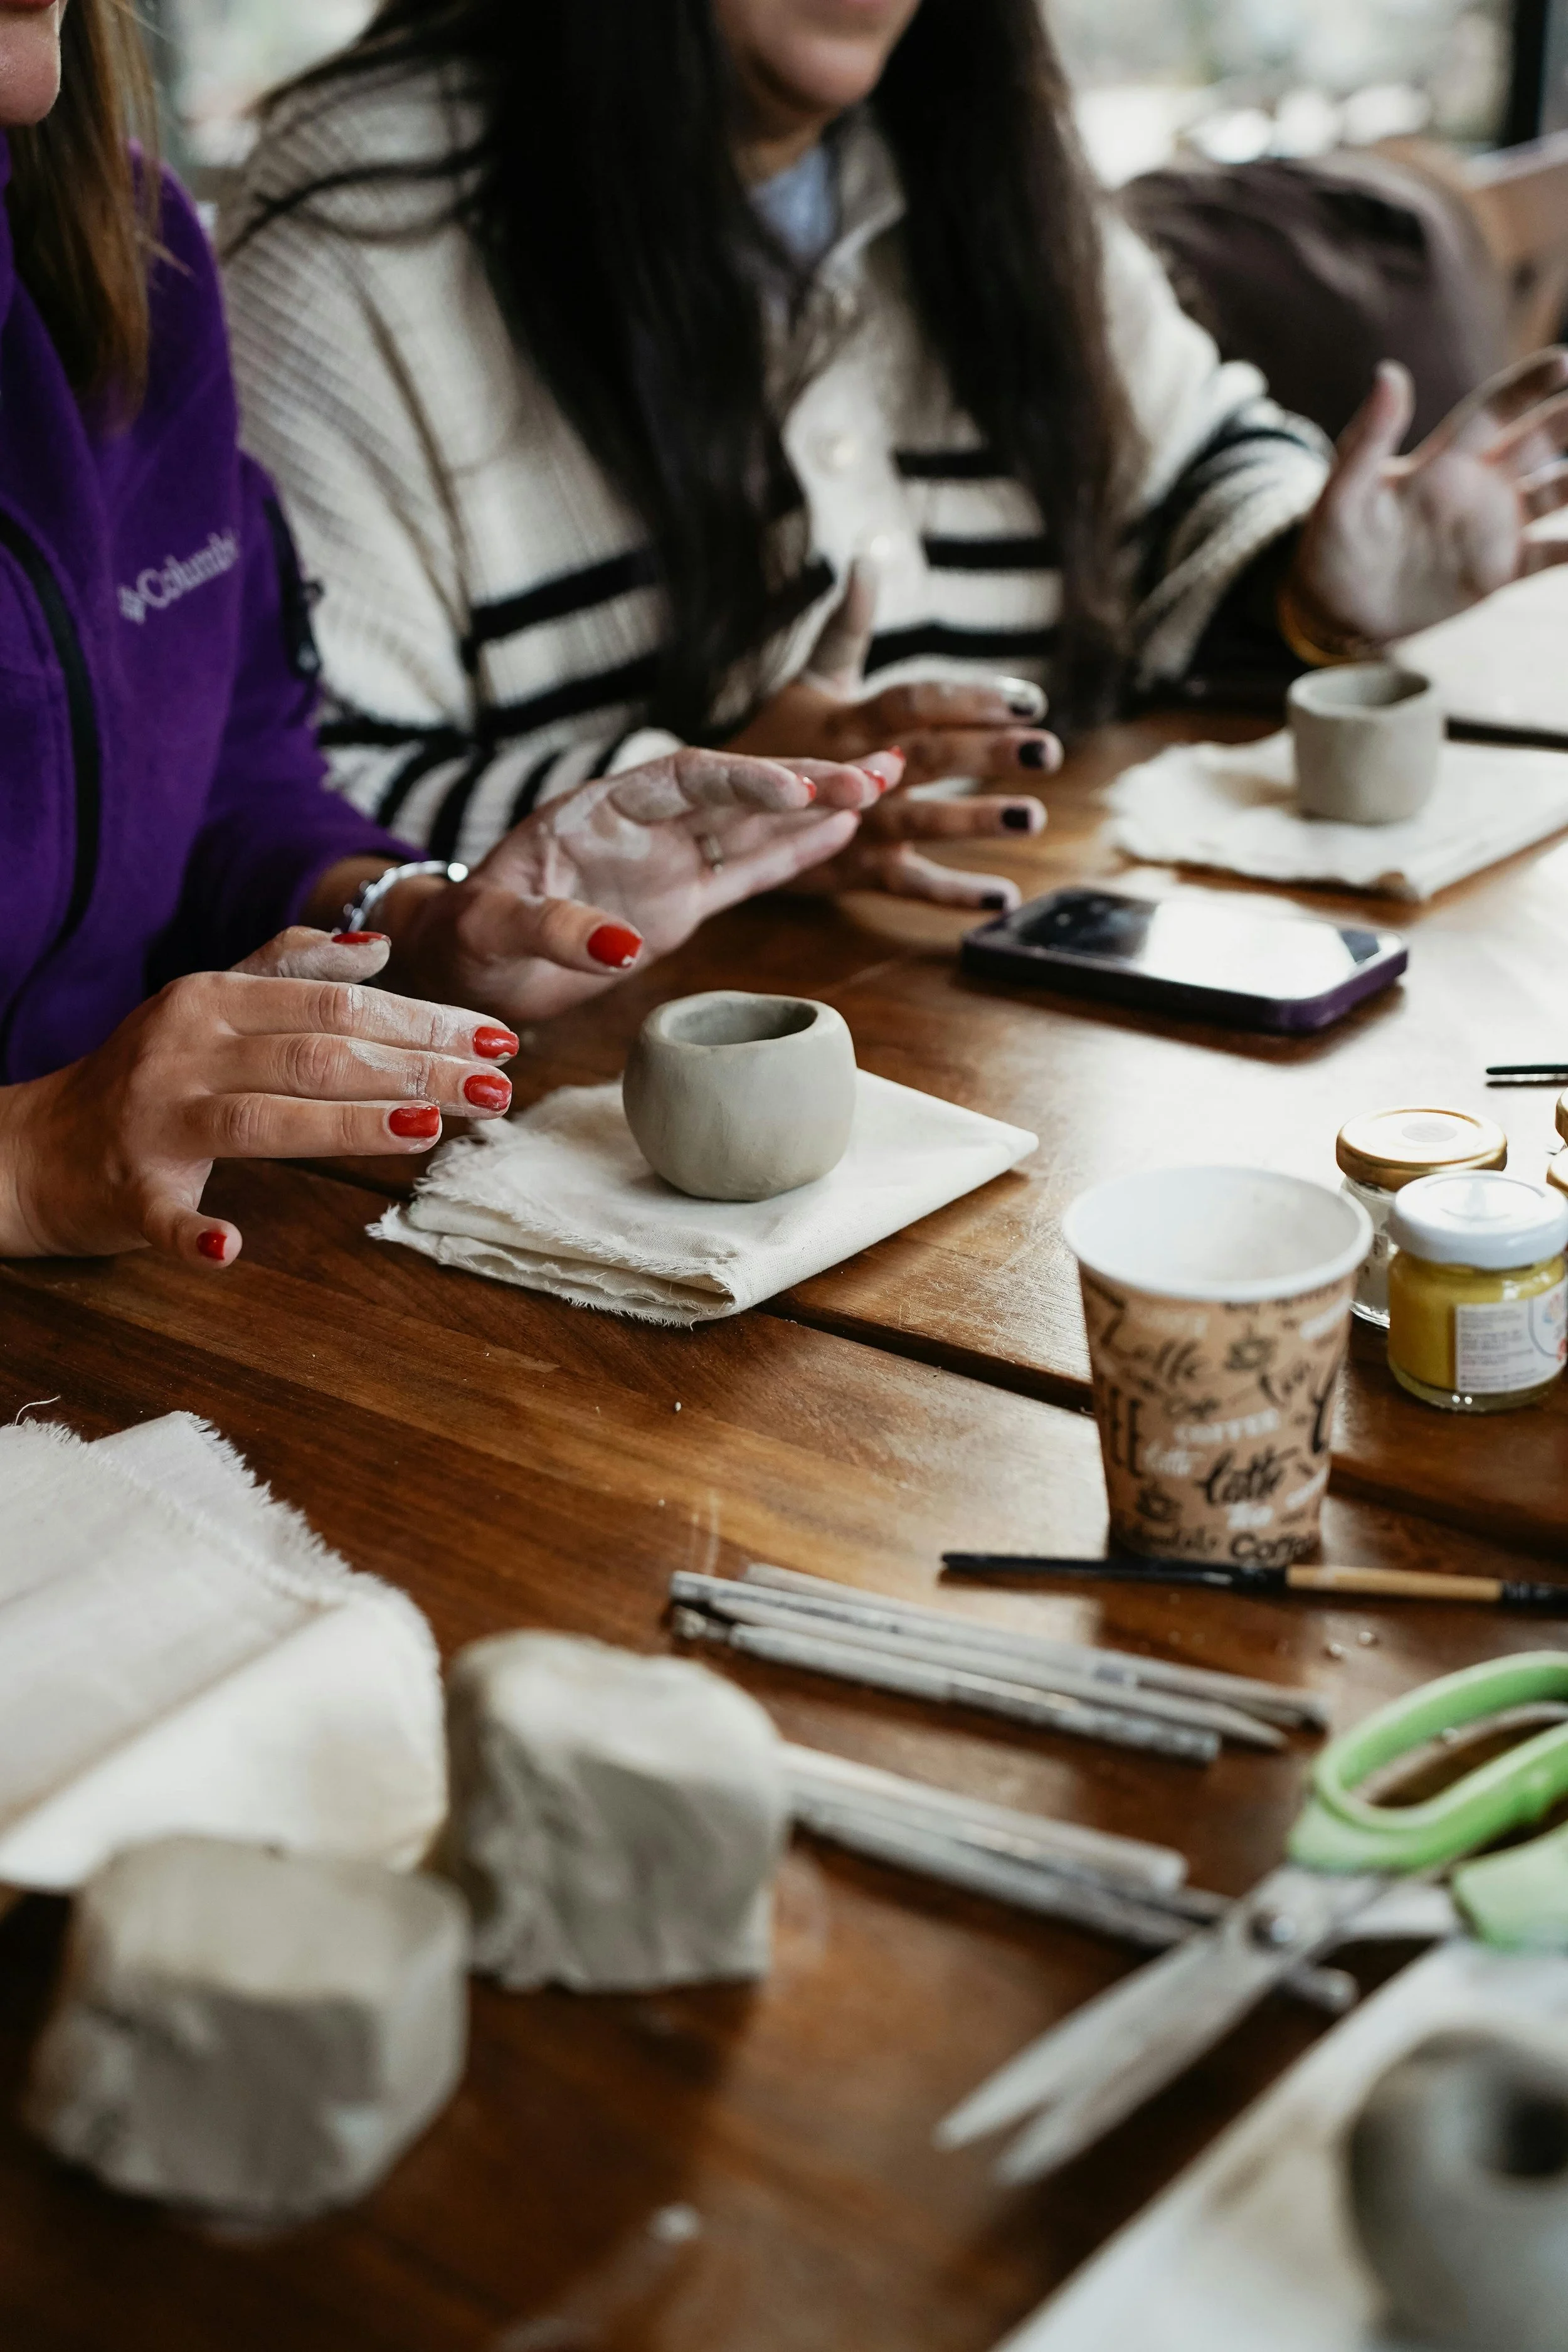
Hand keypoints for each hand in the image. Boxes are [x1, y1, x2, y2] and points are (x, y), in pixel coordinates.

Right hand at [0, 929, 517, 1266]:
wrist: (36, 1145)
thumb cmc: (145, 1074)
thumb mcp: (211, 1003)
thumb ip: (289, 968)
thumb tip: (375, 946)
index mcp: (214, 999)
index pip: (337, 1005)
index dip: (423, 1020)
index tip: (499, 1039)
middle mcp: (187, 1049)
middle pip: (318, 1054)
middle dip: (416, 1070)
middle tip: (497, 1087)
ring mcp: (155, 1120)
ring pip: (262, 1118)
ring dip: (348, 1126)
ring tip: (429, 1130)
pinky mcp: (128, 1190)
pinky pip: (163, 1214)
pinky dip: (195, 1232)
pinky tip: (233, 1247)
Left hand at [380, 744, 898, 1021]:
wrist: (462, 963)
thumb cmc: (466, 936)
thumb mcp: (492, 930)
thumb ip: (553, 929)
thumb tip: (621, 945)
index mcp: (598, 810)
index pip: (683, 779)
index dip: (744, 781)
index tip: (796, 787)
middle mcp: (642, 827)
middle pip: (737, 793)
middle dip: (807, 781)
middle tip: (879, 769)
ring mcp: (666, 864)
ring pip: (755, 827)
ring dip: (819, 807)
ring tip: (886, 779)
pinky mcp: (679, 905)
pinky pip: (746, 874)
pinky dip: (794, 854)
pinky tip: (847, 830)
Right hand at [725, 559, 1052, 905]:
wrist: (717, 812)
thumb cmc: (778, 738)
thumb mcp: (811, 680)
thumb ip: (846, 626)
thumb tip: (865, 558)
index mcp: (848, 720)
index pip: (914, 702)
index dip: (968, 698)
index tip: (1028, 699)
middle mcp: (854, 771)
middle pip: (927, 755)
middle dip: (987, 752)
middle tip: (1047, 750)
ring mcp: (854, 824)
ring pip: (920, 820)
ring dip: (976, 820)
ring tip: (1031, 816)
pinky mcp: (852, 870)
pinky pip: (907, 883)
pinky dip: (954, 894)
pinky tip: (1004, 896)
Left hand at [1289, 351, 1567, 645]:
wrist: (1333, 609)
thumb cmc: (1330, 545)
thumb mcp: (1341, 493)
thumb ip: (1367, 437)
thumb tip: (1388, 372)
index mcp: (1444, 460)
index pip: (1497, 409)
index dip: (1530, 386)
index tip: (1566, 362)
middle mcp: (1480, 486)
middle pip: (1542, 441)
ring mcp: (1494, 528)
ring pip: (1560, 491)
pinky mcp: (1499, 572)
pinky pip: (1553, 556)